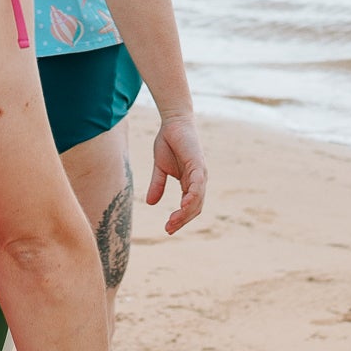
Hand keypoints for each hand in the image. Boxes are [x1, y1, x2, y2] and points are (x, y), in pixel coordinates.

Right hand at [147, 111, 207, 233]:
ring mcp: (200, 173)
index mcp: (191, 182)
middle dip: (182, 220)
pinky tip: (183, 205)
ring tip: (173, 222)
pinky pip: (197, 185)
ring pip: (197, 200)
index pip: (189, 206)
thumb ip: (157, 184)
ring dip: (186, 213)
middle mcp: (198, 180)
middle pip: (195, 208)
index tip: (168, 228)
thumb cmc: (168, 142)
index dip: (180, 218)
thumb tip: (150, 203)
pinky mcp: (198, 164)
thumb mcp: (160, 167)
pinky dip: (192, 197)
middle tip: (169, 229)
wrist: (173, 121)